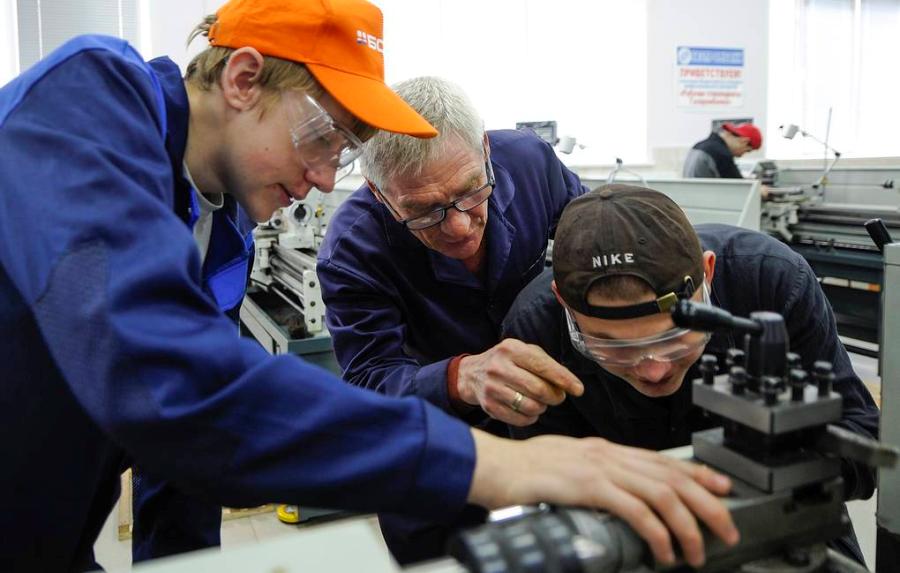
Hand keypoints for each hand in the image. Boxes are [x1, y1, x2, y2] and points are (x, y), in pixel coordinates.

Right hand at [456, 338, 582, 425]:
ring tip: (540, 402)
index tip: (578, 389)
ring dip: (543, 407)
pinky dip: (531, 417)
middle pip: (539, 389)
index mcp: (511, 349)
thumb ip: (547, 365)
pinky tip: (529, 410)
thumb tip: (569, 386)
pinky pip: (520, 419)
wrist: (472, 374)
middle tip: (557, 397)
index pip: (543, 366)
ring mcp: (492, 388)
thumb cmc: (507, 362)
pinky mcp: (489, 406)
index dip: (564, 379)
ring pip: (531, 406)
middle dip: (555, 396)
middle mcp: (499, 367)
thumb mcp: (524, 352)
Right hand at [467, 431, 739, 567]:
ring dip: (687, 524)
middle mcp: (608, 455)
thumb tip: (615, 497)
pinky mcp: (588, 486)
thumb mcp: (567, 468)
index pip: (663, 459)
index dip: (698, 473)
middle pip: (672, 476)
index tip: (722, 487)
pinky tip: (663, 550)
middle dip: (707, 504)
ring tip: (697, 551)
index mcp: (605, 450)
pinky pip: (635, 509)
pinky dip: (656, 531)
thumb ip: (594, 478)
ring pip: (662, 492)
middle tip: (726, 529)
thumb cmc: (523, 471)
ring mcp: (599, 468)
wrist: (494, 466)